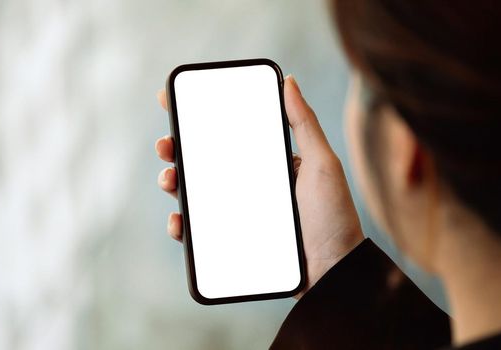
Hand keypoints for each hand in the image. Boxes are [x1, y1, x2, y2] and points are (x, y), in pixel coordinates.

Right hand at [155, 75, 364, 297]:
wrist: (334, 273)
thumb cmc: (334, 217)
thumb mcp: (323, 164)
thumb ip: (304, 123)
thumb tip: (289, 81)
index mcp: (268, 164)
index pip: (229, 137)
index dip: (199, 120)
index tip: (174, 104)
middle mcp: (250, 187)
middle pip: (204, 163)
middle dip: (177, 151)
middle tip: (166, 146)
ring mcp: (240, 215)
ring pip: (196, 195)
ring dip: (174, 184)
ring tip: (169, 180)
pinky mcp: (233, 243)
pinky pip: (200, 233)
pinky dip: (183, 225)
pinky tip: (179, 221)